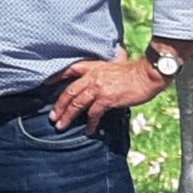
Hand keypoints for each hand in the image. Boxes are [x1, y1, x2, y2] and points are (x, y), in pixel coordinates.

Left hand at [50, 55, 165, 127]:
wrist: (147, 75)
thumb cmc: (135, 71)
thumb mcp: (116, 63)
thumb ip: (108, 67)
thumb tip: (111, 62)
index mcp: (93, 67)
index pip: (70, 70)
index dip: (57, 76)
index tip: (46, 83)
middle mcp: (92, 77)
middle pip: (69, 91)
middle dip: (59, 105)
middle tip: (52, 117)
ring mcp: (98, 88)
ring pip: (77, 103)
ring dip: (68, 116)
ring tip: (61, 126)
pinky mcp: (106, 99)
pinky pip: (94, 113)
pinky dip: (90, 123)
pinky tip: (89, 130)